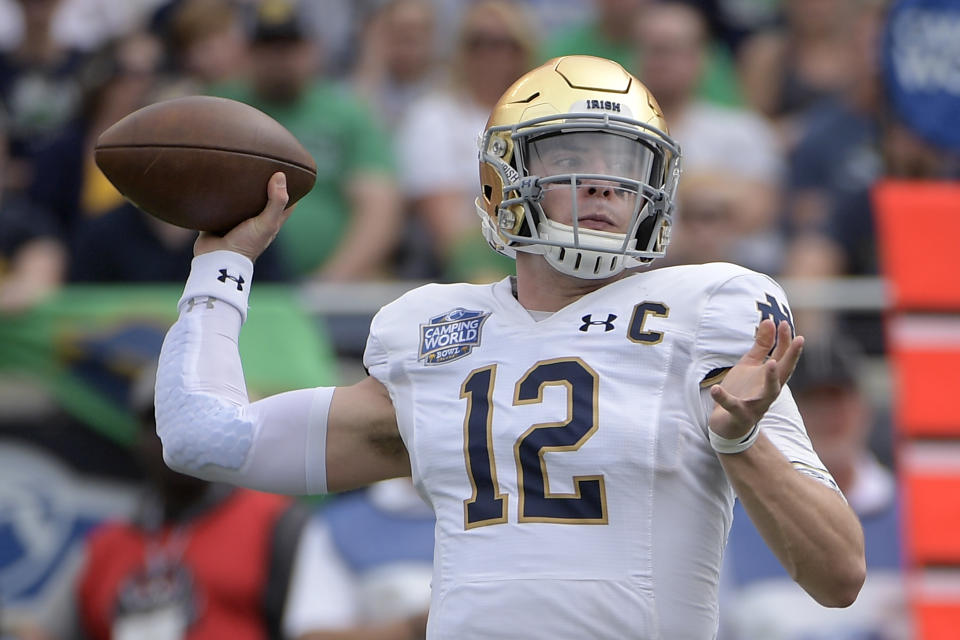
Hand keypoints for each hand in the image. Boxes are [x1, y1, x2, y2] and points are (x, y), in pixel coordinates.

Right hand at [194, 171, 292, 260]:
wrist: (216, 259)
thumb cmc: (246, 244)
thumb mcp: (266, 223)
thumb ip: (276, 202)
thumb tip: (280, 175)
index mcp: (271, 221)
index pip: (286, 202)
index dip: (291, 187)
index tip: (291, 169)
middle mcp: (255, 220)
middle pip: (263, 197)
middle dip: (264, 183)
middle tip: (263, 161)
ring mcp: (237, 220)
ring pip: (242, 199)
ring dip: (241, 187)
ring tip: (239, 165)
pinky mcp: (219, 219)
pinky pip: (221, 203)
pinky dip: (221, 193)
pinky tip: (218, 178)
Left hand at [709, 319, 803, 439]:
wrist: (727, 422)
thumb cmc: (742, 390)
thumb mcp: (750, 365)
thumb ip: (761, 346)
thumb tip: (770, 321)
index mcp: (770, 377)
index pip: (782, 357)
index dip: (785, 340)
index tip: (784, 323)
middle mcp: (768, 391)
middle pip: (785, 373)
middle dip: (792, 357)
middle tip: (800, 339)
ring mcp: (756, 404)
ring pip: (769, 393)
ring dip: (771, 378)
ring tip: (771, 363)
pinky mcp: (740, 415)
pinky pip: (733, 406)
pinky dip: (724, 398)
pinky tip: (715, 389)